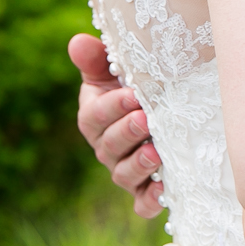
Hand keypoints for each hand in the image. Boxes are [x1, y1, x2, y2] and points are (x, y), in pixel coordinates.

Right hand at [68, 33, 163, 218]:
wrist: (166, 107)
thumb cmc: (135, 84)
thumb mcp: (113, 69)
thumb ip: (96, 58)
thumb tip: (78, 42)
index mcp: (95, 118)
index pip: (96, 116)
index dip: (112, 107)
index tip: (134, 94)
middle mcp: (106, 148)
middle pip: (110, 145)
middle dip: (127, 133)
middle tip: (147, 119)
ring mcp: (125, 170)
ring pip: (124, 175)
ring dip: (139, 165)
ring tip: (156, 152)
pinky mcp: (144, 190)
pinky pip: (142, 203)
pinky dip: (150, 199)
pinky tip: (164, 189)